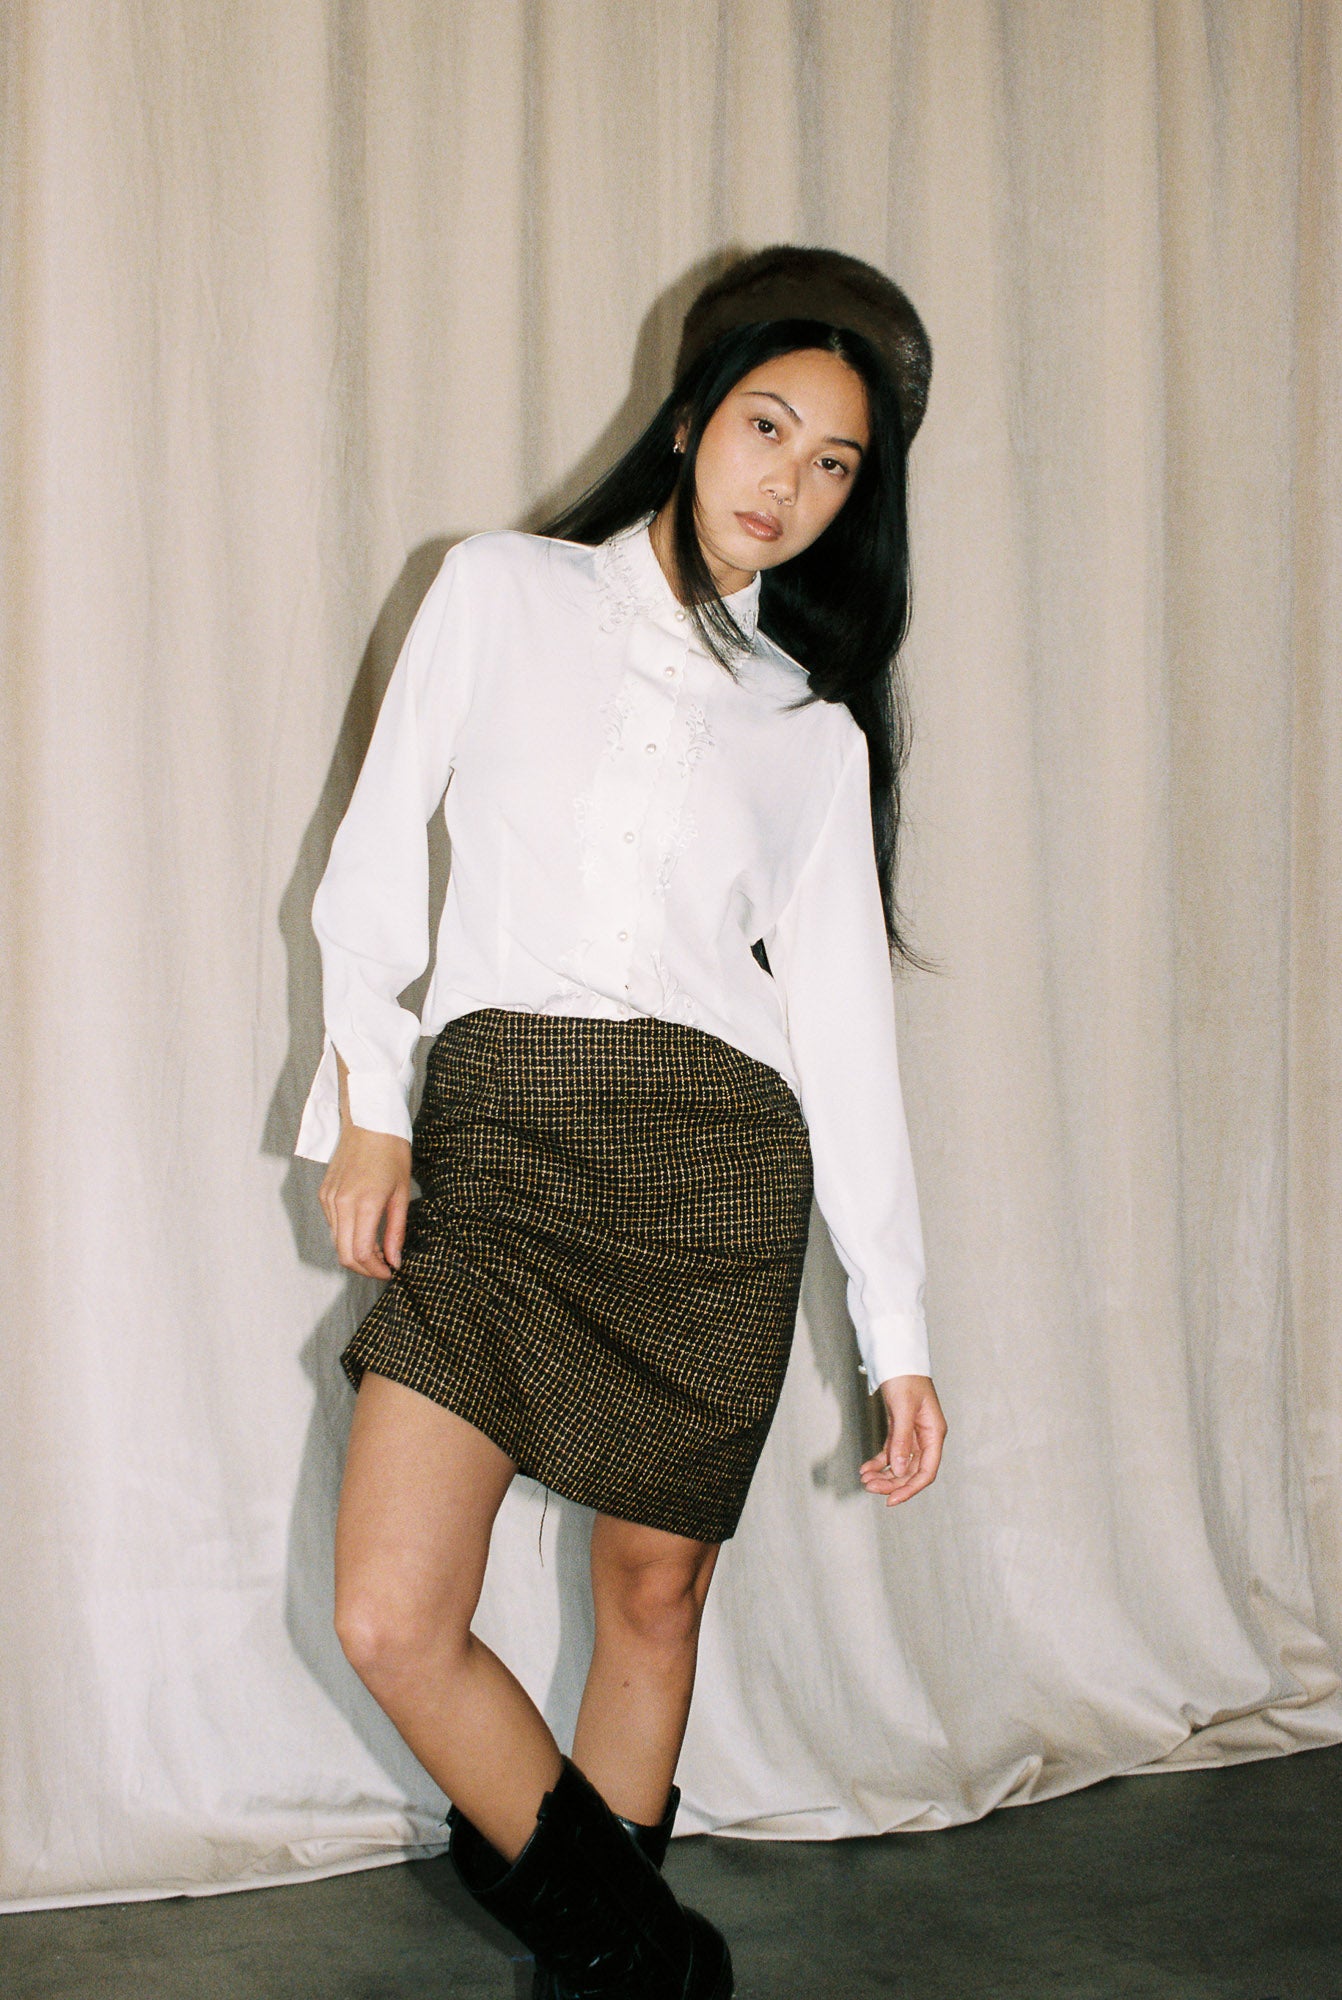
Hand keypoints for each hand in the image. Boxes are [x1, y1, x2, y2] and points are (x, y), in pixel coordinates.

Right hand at [318, 1124, 411, 1278]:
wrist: (369, 1122)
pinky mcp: (324, 1193)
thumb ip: (395, 1230)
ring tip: (378, 1249)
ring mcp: (329, 1198)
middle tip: (383, 1268)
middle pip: (343, 1254)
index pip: (360, 1253)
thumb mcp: (402, 1193)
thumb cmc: (391, 1152)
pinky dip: (347, 1236)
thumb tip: (395, 1260)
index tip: (390, 1272)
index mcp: (364, 1203)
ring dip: (355, 1253)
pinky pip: (333, 1225)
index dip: (375, 1270)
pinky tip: (364, 1230)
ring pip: (336, 1242)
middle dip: (364, 1268)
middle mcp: (341, 1203)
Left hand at [860, 1374, 946, 1506]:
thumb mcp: (903, 1408)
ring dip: (884, 1475)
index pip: (927, 1471)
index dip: (910, 1489)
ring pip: (899, 1464)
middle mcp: (925, 1437)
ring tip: (865, 1478)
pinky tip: (866, 1468)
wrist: (897, 1357)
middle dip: (892, 1483)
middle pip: (911, 1471)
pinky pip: (890, 1453)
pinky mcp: (899, 1430)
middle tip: (870, 1487)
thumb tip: (898, 1469)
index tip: (892, 1500)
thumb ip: (901, 1439)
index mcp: (934, 1433)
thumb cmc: (906, 1377)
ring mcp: (913, 1434)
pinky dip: (879, 1462)